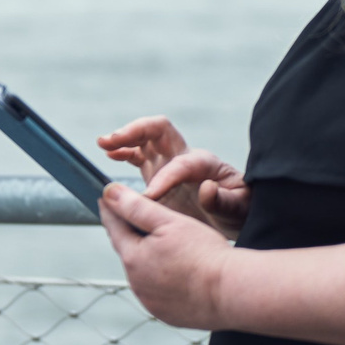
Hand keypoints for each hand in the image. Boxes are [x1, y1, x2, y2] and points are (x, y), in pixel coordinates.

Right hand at [97, 115, 248, 237]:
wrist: (237, 214)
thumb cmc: (240, 210)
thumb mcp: (240, 208)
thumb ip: (225, 200)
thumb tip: (206, 188)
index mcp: (204, 164)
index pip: (180, 163)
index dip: (164, 178)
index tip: (149, 197)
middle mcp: (184, 156)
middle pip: (158, 130)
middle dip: (134, 131)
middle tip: (112, 141)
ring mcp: (170, 162)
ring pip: (144, 139)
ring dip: (123, 137)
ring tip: (103, 143)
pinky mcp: (159, 172)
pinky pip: (138, 155)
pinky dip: (123, 151)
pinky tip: (110, 154)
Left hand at [99, 183, 235, 330]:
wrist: (234, 292)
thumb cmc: (205, 254)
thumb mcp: (169, 221)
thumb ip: (136, 207)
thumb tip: (108, 193)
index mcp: (133, 258)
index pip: (114, 227)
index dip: (111, 210)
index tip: (106, 200)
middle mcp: (136, 283)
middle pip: (128, 251)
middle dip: (131, 235)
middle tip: (134, 220)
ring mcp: (151, 302)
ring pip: (142, 273)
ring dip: (147, 260)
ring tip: (164, 248)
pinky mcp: (166, 315)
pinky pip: (157, 293)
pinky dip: (162, 282)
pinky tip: (177, 273)